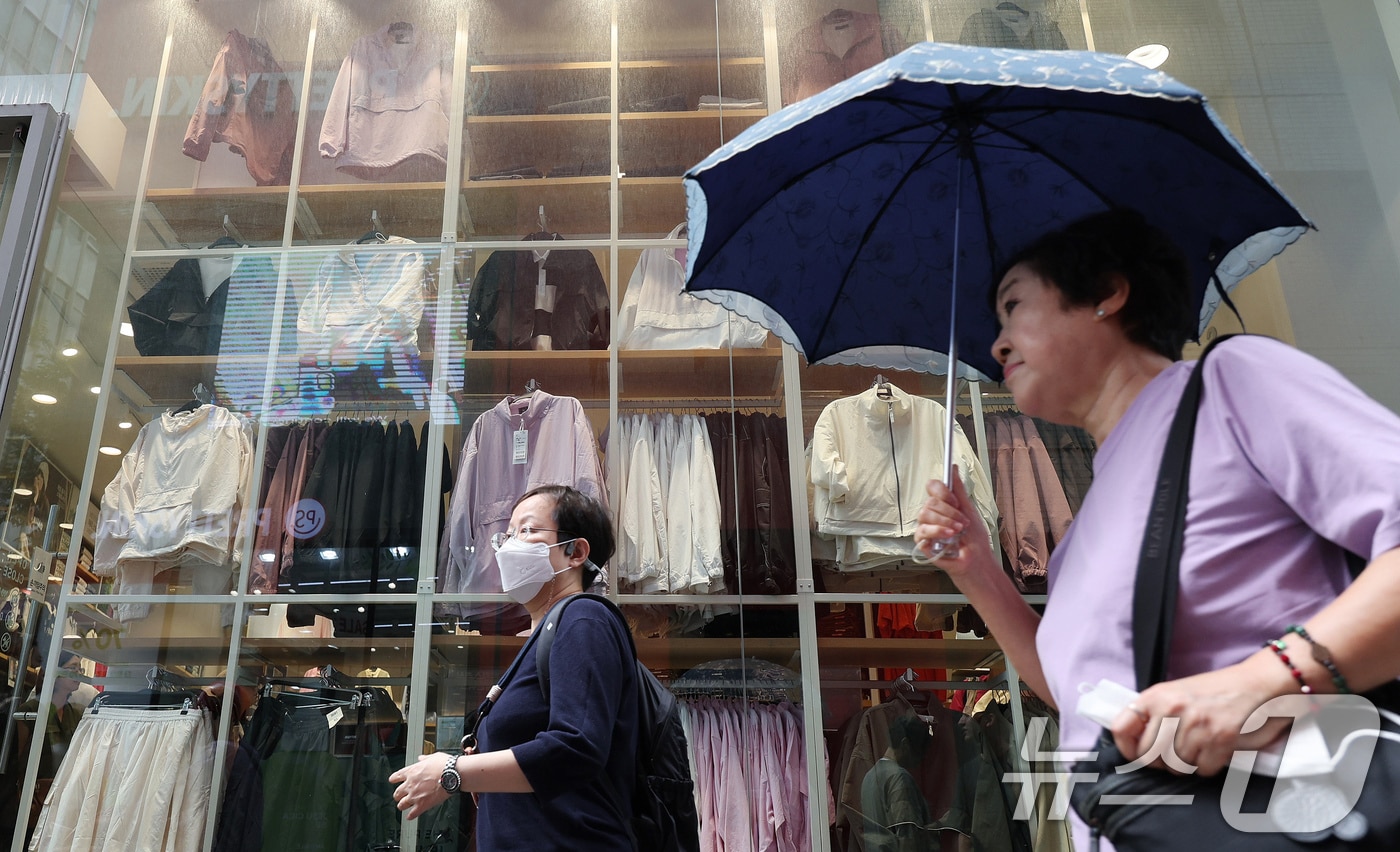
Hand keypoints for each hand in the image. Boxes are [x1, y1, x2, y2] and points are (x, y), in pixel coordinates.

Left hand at [389, 752, 453, 818]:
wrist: (452, 775)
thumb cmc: (444, 765)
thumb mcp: (433, 757)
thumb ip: (425, 759)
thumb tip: (421, 758)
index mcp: (411, 772)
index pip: (395, 777)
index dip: (393, 779)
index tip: (393, 781)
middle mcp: (410, 784)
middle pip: (397, 793)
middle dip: (398, 795)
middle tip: (400, 796)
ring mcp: (415, 796)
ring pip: (401, 805)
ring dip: (402, 806)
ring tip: (404, 806)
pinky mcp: (422, 805)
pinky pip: (412, 814)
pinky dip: (410, 816)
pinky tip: (410, 816)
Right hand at [914, 466, 993, 578]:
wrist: (977, 561)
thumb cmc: (974, 539)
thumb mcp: (970, 510)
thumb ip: (959, 490)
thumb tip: (953, 468)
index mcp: (943, 505)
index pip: (932, 487)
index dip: (941, 491)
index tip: (955, 501)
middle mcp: (932, 515)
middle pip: (930, 501)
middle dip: (949, 511)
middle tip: (963, 522)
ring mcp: (926, 528)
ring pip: (924, 514)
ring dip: (945, 521)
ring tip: (958, 531)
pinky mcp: (922, 542)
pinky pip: (922, 531)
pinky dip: (937, 531)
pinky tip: (948, 536)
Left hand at [1108, 660, 1293, 776]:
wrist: (1258, 684)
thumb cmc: (1216, 691)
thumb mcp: (1175, 693)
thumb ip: (1154, 714)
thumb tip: (1135, 743)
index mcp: (1155, 696)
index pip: (1120, 729)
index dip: (1127, 749)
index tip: (1138, 755)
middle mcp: (1171, 709)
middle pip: (1149, 756)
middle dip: (1162, 762)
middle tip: (1177, 755)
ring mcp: (1196, 724)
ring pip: (1176, 766)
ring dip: (1188, 764)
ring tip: (1199, 748)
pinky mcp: (1220, 739)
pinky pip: (1202, 770)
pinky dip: (1209, 766)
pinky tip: (1216, 751)